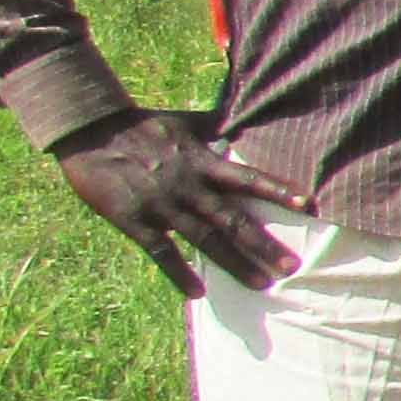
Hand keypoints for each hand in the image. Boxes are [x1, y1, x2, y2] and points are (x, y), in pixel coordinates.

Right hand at [58, 108, 305, 298]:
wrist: (91, 133)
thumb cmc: (141, 125)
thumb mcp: (185, 121)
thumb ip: (216, 123)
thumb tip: (245, 107)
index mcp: (203, 162)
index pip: (249, 179)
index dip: (279, 190)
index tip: (309, 204)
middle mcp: (189, 187)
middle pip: (233, 219)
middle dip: (264, 244)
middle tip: (292, 267)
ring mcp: (163, 207)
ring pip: (205, 240)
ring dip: (235, 264)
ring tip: (262, 285)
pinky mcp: (135, 222)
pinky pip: (162, 253)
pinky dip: (179, 273)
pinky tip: (198, 293)